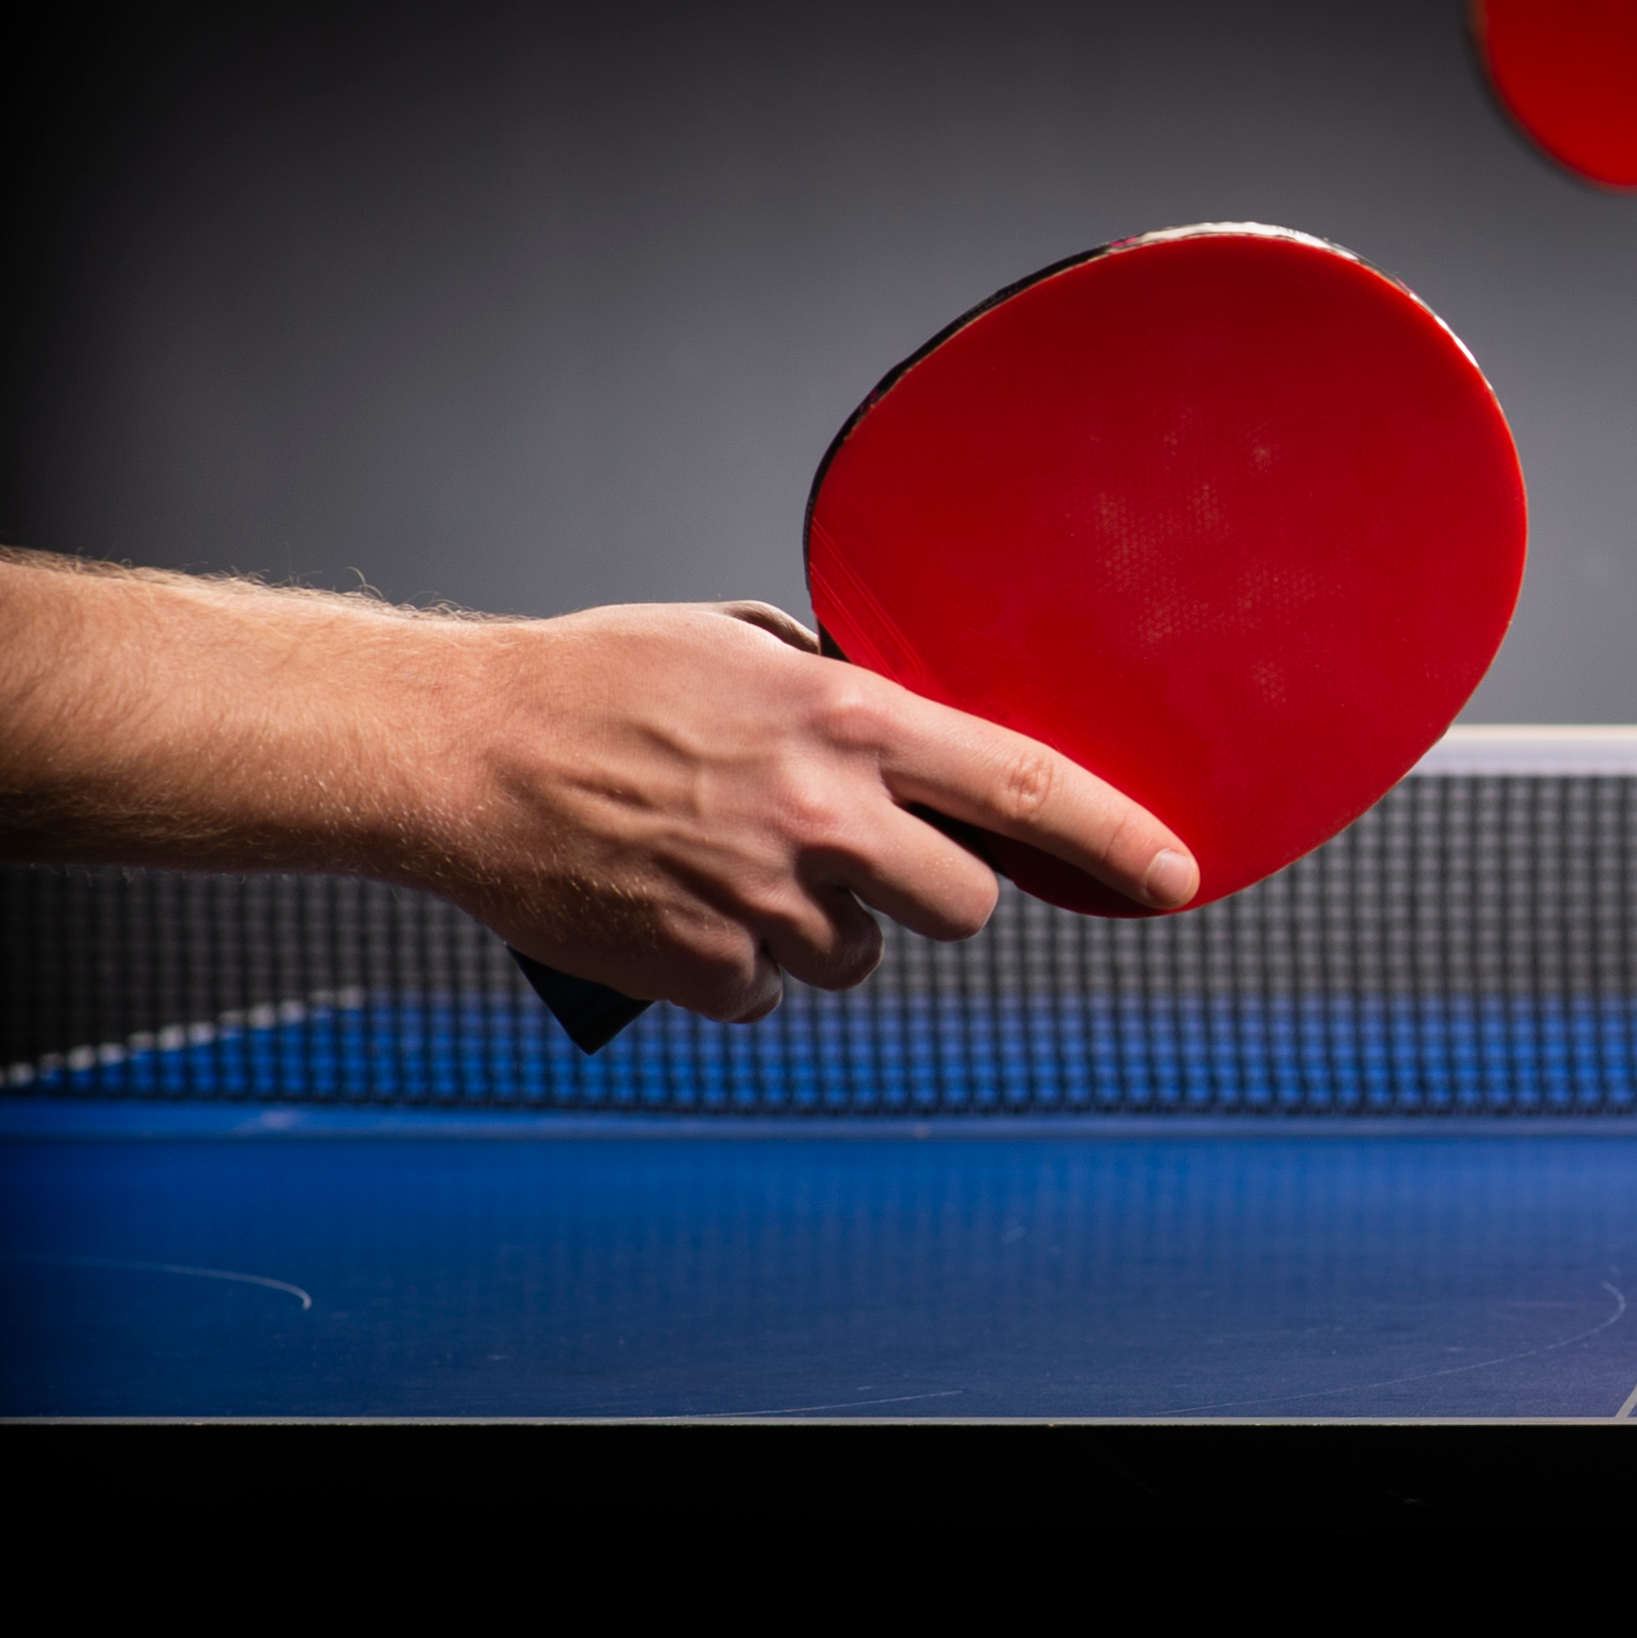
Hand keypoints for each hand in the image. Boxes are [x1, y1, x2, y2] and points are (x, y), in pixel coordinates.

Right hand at [415, 601, 1196, 1022]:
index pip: (1025, 787)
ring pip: (859, 957)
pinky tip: (679, 901)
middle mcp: (826, 817)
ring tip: (729, 860)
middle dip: (934, 893)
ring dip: (819, 926)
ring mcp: (767, 901)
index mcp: (848, 722)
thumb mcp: (737, 644)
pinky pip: (769, 993)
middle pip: (965, 904)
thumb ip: (837, 689)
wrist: (456, 751)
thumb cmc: (595, 682)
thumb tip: (908, 721)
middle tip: (866, 858)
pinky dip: (736, 963)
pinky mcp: (705, 968)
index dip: (1119, 838)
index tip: (1180, 874)